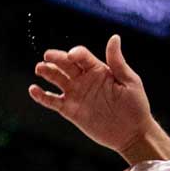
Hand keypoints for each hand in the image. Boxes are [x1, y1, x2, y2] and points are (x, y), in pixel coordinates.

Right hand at [28, 35, 153, 153]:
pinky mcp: (70, 110)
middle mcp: (85, 79)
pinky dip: (42, 96)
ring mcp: (76, 94)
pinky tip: (33, 90)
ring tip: (39, 68)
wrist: (131, 133)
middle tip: (47, 56)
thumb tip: (114, 37)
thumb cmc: (135, 105)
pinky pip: (53, 101)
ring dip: (47, 72)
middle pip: (66, 65)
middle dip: (56, 59)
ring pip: (57, 79)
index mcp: (99, 70)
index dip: (75, 54)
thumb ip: (118, 62)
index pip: (82, 56)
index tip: (71, 56)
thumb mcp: (130, 82)